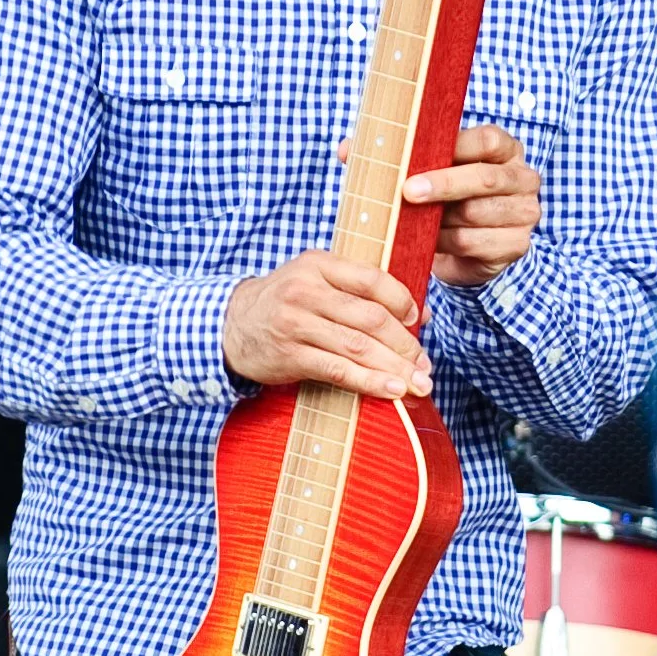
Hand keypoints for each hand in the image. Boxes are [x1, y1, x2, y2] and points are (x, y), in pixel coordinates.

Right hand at [223, 251, 432, 398]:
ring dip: (394, 368)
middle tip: (425, 364)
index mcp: (318, 264)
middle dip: (405, 344)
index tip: (419, 320)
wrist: (231, 324)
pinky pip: (338, 370)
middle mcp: (307, 291)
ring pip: (358, 347)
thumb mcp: (315, 280)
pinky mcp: (291, 355)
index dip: (403, 301)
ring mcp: (297, 323)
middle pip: (371, 318)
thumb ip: (360, 290)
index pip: (373, 279)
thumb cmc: (284, 302)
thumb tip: (421, 313)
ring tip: (418, 382)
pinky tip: (391, 391)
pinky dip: (368, 382)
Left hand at [401, 124, 539, 286]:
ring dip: (439, 218)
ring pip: (473, 213)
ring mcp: (525, 213)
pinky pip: (469, 241)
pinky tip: (432, 238)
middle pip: (484, 179)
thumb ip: (440, 160)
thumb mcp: (452, 169)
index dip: (456, 147)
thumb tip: (408, 156)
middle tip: (410, 191)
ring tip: (418, 219)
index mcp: (509, 151)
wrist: (474, 242)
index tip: (421, 154)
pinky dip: (444, 240)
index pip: (488, 141)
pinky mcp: (517, 244)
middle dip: (444, 185)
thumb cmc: (458, 195)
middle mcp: (525, 180)